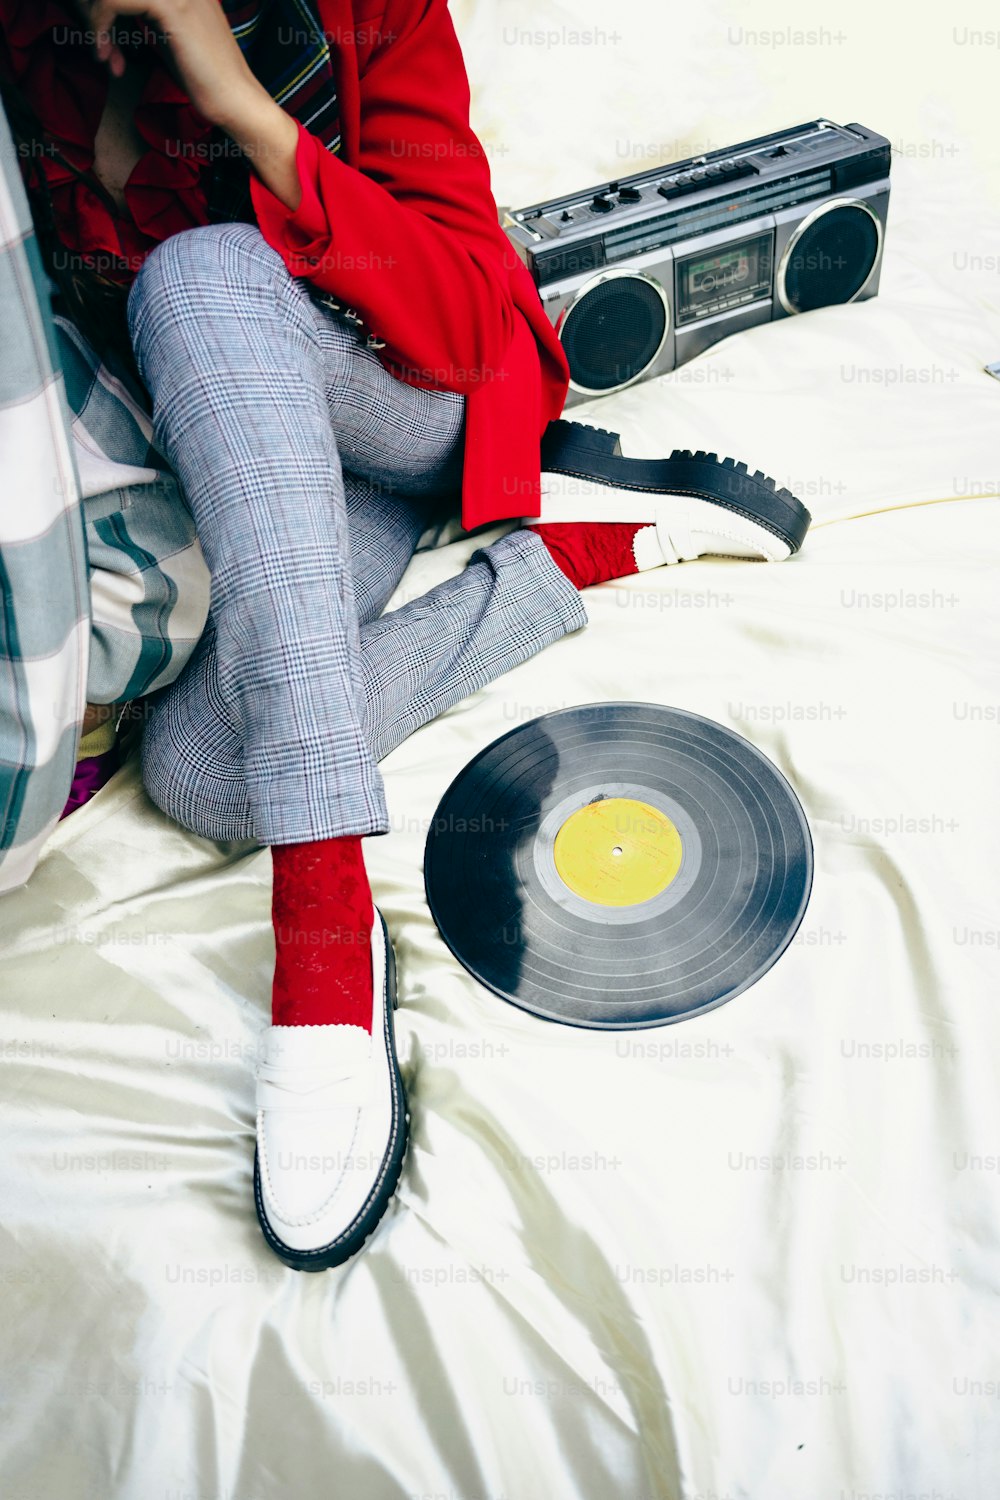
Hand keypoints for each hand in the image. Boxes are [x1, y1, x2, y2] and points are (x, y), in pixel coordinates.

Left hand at [81, 0, 261, 131]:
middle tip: (101, 46)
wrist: (236, 99)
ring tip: (103, 53)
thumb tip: (113, 9)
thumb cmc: (205, 77)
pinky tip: (107, 56)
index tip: (105, 41)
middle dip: (96, 9)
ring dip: (96, 19)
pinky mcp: (172, 7)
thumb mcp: (170, 35)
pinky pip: (115, 1)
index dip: (104, 9)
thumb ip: (148, 15)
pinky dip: (101, 27)